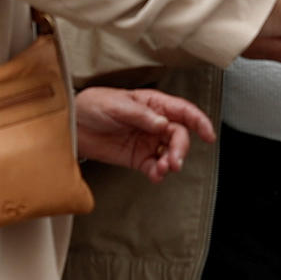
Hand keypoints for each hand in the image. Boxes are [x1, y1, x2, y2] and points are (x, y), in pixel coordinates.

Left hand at [74, 87, 216, 181]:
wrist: (71, 124)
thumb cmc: (93, 105)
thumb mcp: (117, 104)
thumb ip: (141, 115)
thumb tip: (163, 124)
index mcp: (153, 104)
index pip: (183, 111)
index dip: (199, 122)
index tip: (209, 135)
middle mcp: (154, 123)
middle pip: (179, 136)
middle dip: (180, 149)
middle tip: (174, 161)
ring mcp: (147, 141)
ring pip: (169, 153)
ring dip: (171, 162)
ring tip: (163, 169)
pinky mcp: (137, 158)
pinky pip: (154, 167)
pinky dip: (158, 173)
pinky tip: (156, 175)